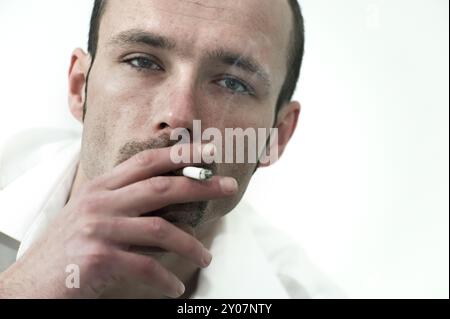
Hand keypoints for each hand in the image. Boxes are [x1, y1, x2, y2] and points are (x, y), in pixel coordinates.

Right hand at [0, 144, 237, 297]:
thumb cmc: (67, 249)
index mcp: (101, 186)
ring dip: (191, 245)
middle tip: (229, 188)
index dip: (180, 153)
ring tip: (205, 257)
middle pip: (162, 186)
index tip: (209, 152)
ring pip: (161, 229)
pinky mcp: (98, 258)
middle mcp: (100, 202)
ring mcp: (99, 229)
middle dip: (200, 185)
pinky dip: (166, 279)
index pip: (147, 160)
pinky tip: (175, 287)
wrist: (30, 284)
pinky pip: (146, 266)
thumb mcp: (92, 214)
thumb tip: (171, 200)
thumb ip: (124, 202)